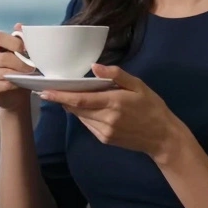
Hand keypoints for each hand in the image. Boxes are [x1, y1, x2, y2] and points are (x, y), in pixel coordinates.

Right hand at [0, 23, 36, 111]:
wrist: (11, 90)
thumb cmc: (15, 65)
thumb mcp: (17, 49)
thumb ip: (19, 37)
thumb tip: (19, 26)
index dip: (15, 43)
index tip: (27, 50)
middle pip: (3, 58)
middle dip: (20, 63)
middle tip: (32, 67)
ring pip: (2, 73)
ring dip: (18, 75)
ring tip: (29, 75)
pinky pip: (1, 86)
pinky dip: (13, 85)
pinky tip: (19, 84)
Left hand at [40, 64, 181, 157]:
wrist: (163, 137)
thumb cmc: (152, 107)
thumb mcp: (139, 86)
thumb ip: (116, 75)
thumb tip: (94, 67)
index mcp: (114, 103)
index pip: (80, 99)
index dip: (60, 96)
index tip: (45, 91)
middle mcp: (106, 119)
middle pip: (76, 108)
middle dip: (62, 100)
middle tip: (49, 90)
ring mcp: (105, 132)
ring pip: (80, 117)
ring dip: (72, 107)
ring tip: (66, 96)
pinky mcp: (105, 139)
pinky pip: (88, 125)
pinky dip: (84, 115)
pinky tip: (87, 108)